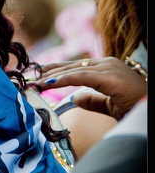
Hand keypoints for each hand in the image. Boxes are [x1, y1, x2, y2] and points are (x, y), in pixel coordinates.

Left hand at [31, 57, 146, 120]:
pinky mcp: (109, 76)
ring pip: (74, 69)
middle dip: (50, 71)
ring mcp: (108, 67)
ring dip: (53, 75)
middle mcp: (106, 63)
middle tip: (30, 76)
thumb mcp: (110, 104)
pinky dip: (65, 79)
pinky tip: (50, 82)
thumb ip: (93, 100)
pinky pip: (82, 77)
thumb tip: (75, 98)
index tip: (38, 75)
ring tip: (36, 79)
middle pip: (71, 65)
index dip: (56, 70)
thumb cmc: (136, 107)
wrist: (152, 110)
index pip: (75, 67)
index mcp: (105, 67)